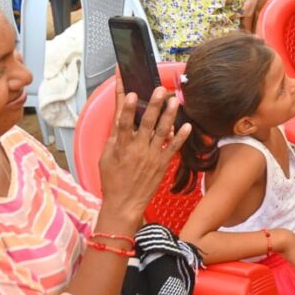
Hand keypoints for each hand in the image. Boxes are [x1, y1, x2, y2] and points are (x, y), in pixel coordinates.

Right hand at [98, 75, 191, 222]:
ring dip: (169, 115)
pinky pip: (173, 148)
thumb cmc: (113, 180)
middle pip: (146, 123)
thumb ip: (114, 138)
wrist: (124, 204)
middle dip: (154, 105)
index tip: (131, 92)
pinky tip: (188, 126)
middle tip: (160, 90)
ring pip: (162, 132)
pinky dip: (181, 137)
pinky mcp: (162, 163)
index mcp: (121, 146)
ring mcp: (151, 156)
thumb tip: (120, 118)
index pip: (123, 123)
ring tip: (175, 100)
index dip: (127, 107)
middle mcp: (137, 149)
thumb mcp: (106, 157)